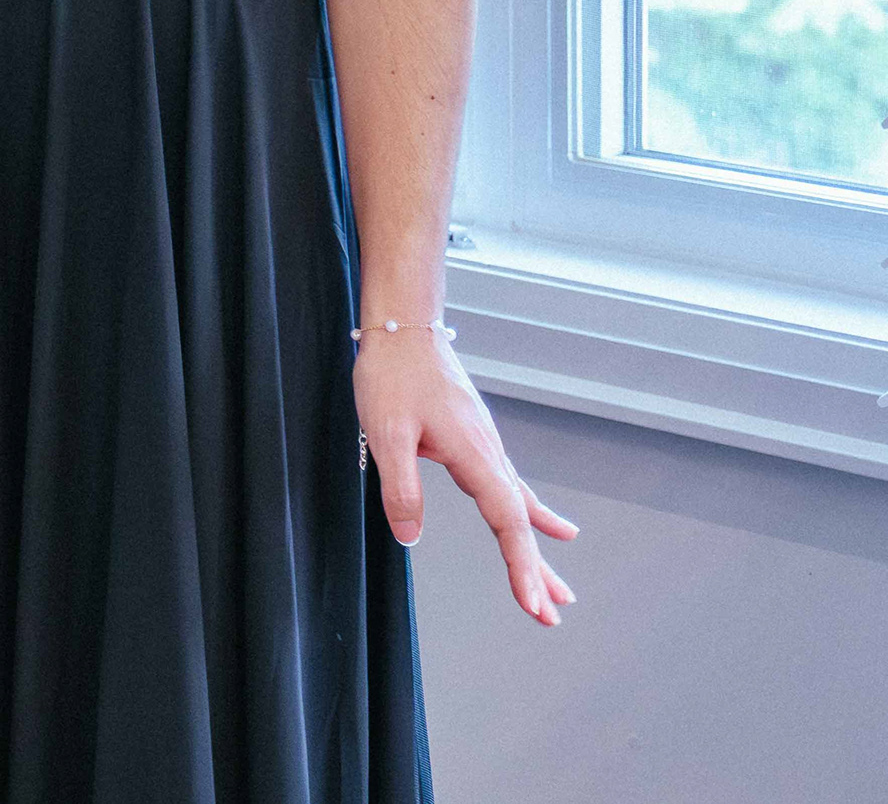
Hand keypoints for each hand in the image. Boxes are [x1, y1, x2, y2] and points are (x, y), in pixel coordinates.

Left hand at [357, 328, 578, 623]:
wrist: (403, 329)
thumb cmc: (392, 375)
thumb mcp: (385, 433)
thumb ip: (401, 487)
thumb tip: (411, 539)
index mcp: (474, 454)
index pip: (507, 521)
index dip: (521, 566)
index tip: (533, 605)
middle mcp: (490, 454)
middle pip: (520, 522)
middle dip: (535, 571)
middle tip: (553, 617)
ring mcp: (487, 447)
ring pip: (519, 508)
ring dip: (537, 551)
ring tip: (561, 593)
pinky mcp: (477, 441)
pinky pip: (511, 487)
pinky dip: (532, 513)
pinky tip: (556, 529)